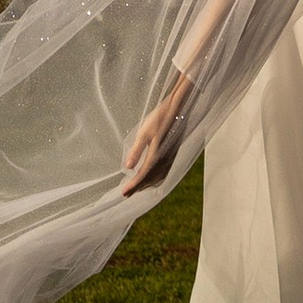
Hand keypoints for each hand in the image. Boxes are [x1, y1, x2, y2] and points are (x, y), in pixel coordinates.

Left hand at [121, 75, 193, 193]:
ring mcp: (171, 158)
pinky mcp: (174, 154)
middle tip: (127, 194)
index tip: (123, 193)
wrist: (179, 108)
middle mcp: (164, 160)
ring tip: (136, 188)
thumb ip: (136, 151)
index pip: (142, 175)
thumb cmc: (160, 118)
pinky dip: (156, 179)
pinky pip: (164, 172)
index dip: (132, 185)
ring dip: (147, 184)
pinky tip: (152, 177)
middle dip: (138, 187)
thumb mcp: (144, 132)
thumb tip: (127, 167)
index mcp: (156, 155)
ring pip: (158, 178)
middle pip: (150, 179)